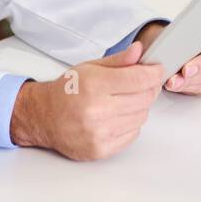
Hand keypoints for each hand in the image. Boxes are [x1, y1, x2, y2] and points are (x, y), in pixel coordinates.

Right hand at [8, 42, 165, 159]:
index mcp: (93, 85)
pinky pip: (133, 134)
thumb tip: (139, 51)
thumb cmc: (66, 91)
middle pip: (144, 99)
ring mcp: (99, 132)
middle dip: (148, 89)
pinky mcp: (101, 149)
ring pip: (141, 117)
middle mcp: (96, 110)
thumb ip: (118, 60)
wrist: (43, 117)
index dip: (154, 73)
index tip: (157, 70)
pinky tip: (117, 117)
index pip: (139, 79)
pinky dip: (130, 124)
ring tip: (123, 101)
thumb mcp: (89, 68)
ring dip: (139, 107)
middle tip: (142, 84)